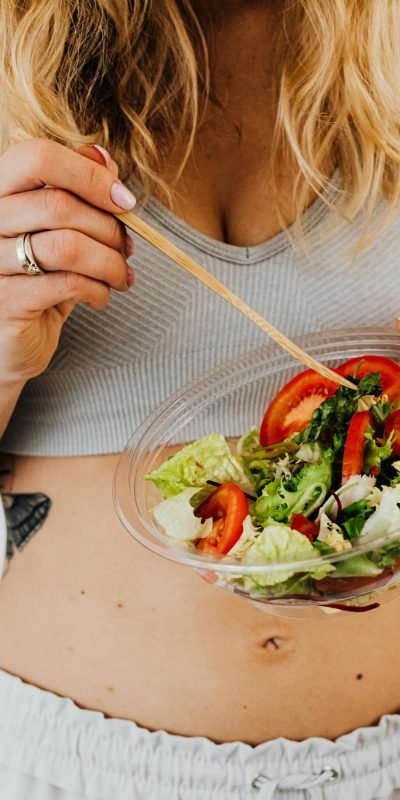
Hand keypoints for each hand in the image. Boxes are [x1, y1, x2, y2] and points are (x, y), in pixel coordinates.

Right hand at [0, 138, 135, 386]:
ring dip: (109, 262)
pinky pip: (67, 284)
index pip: (37, 157)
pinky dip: (97, 289)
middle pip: (60, 204)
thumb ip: (78, 192)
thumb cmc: (38, 281)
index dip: (88, 174)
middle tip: (128, 249)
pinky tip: (101, 297)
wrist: (12, 343)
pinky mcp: (5, 300)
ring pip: (68, 246)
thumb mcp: (60, 233)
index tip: (124, 201)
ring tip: (121, 277)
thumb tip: (105, 158)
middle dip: (109, 228)